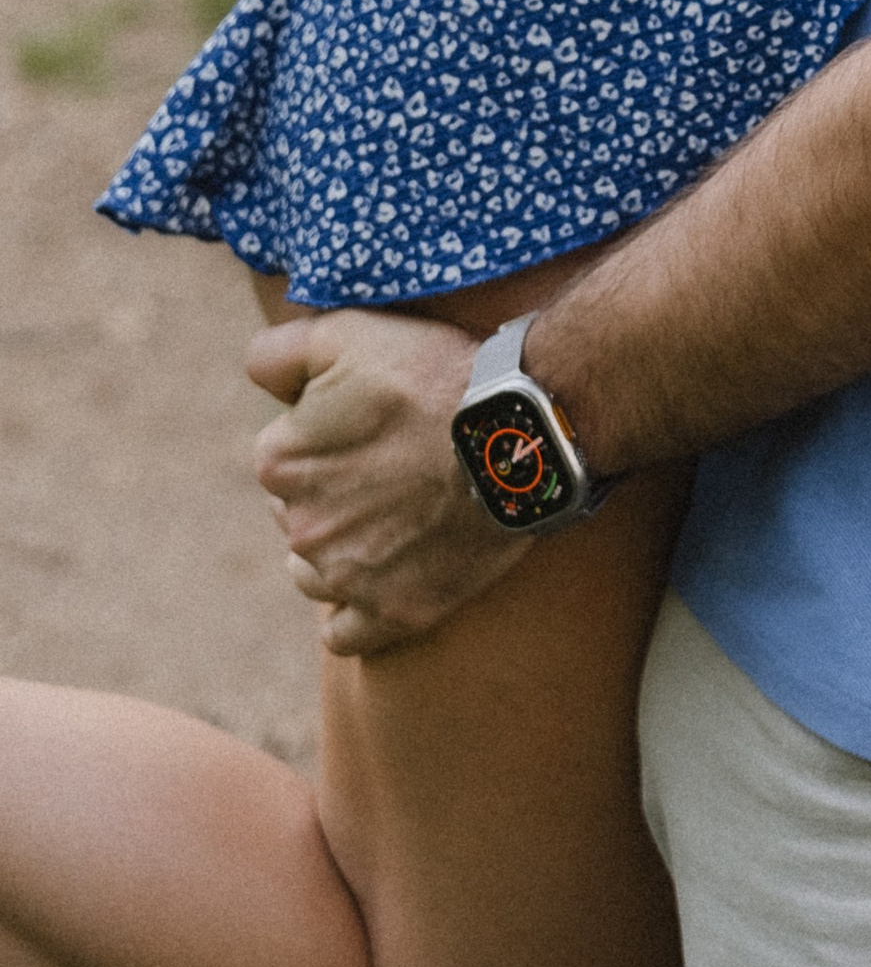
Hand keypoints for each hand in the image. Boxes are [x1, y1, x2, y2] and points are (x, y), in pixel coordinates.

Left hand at [248, 311, 522, 656]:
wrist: (518, 432)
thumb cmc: (437, 374)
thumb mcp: (347, 332)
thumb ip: (278, 351)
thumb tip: (256, 377)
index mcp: (280, 461)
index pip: (283, 452)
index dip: (328, 432)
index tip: (373, 421)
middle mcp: (299, 527)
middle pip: (296, 512)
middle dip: (331, 492)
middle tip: (390, 465)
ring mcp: (345, 578)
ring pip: (313, 572)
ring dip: (342, 549)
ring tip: (396, 515)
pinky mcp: (391, 613)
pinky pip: (344, 633)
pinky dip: (357, 610)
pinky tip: (385, 578)